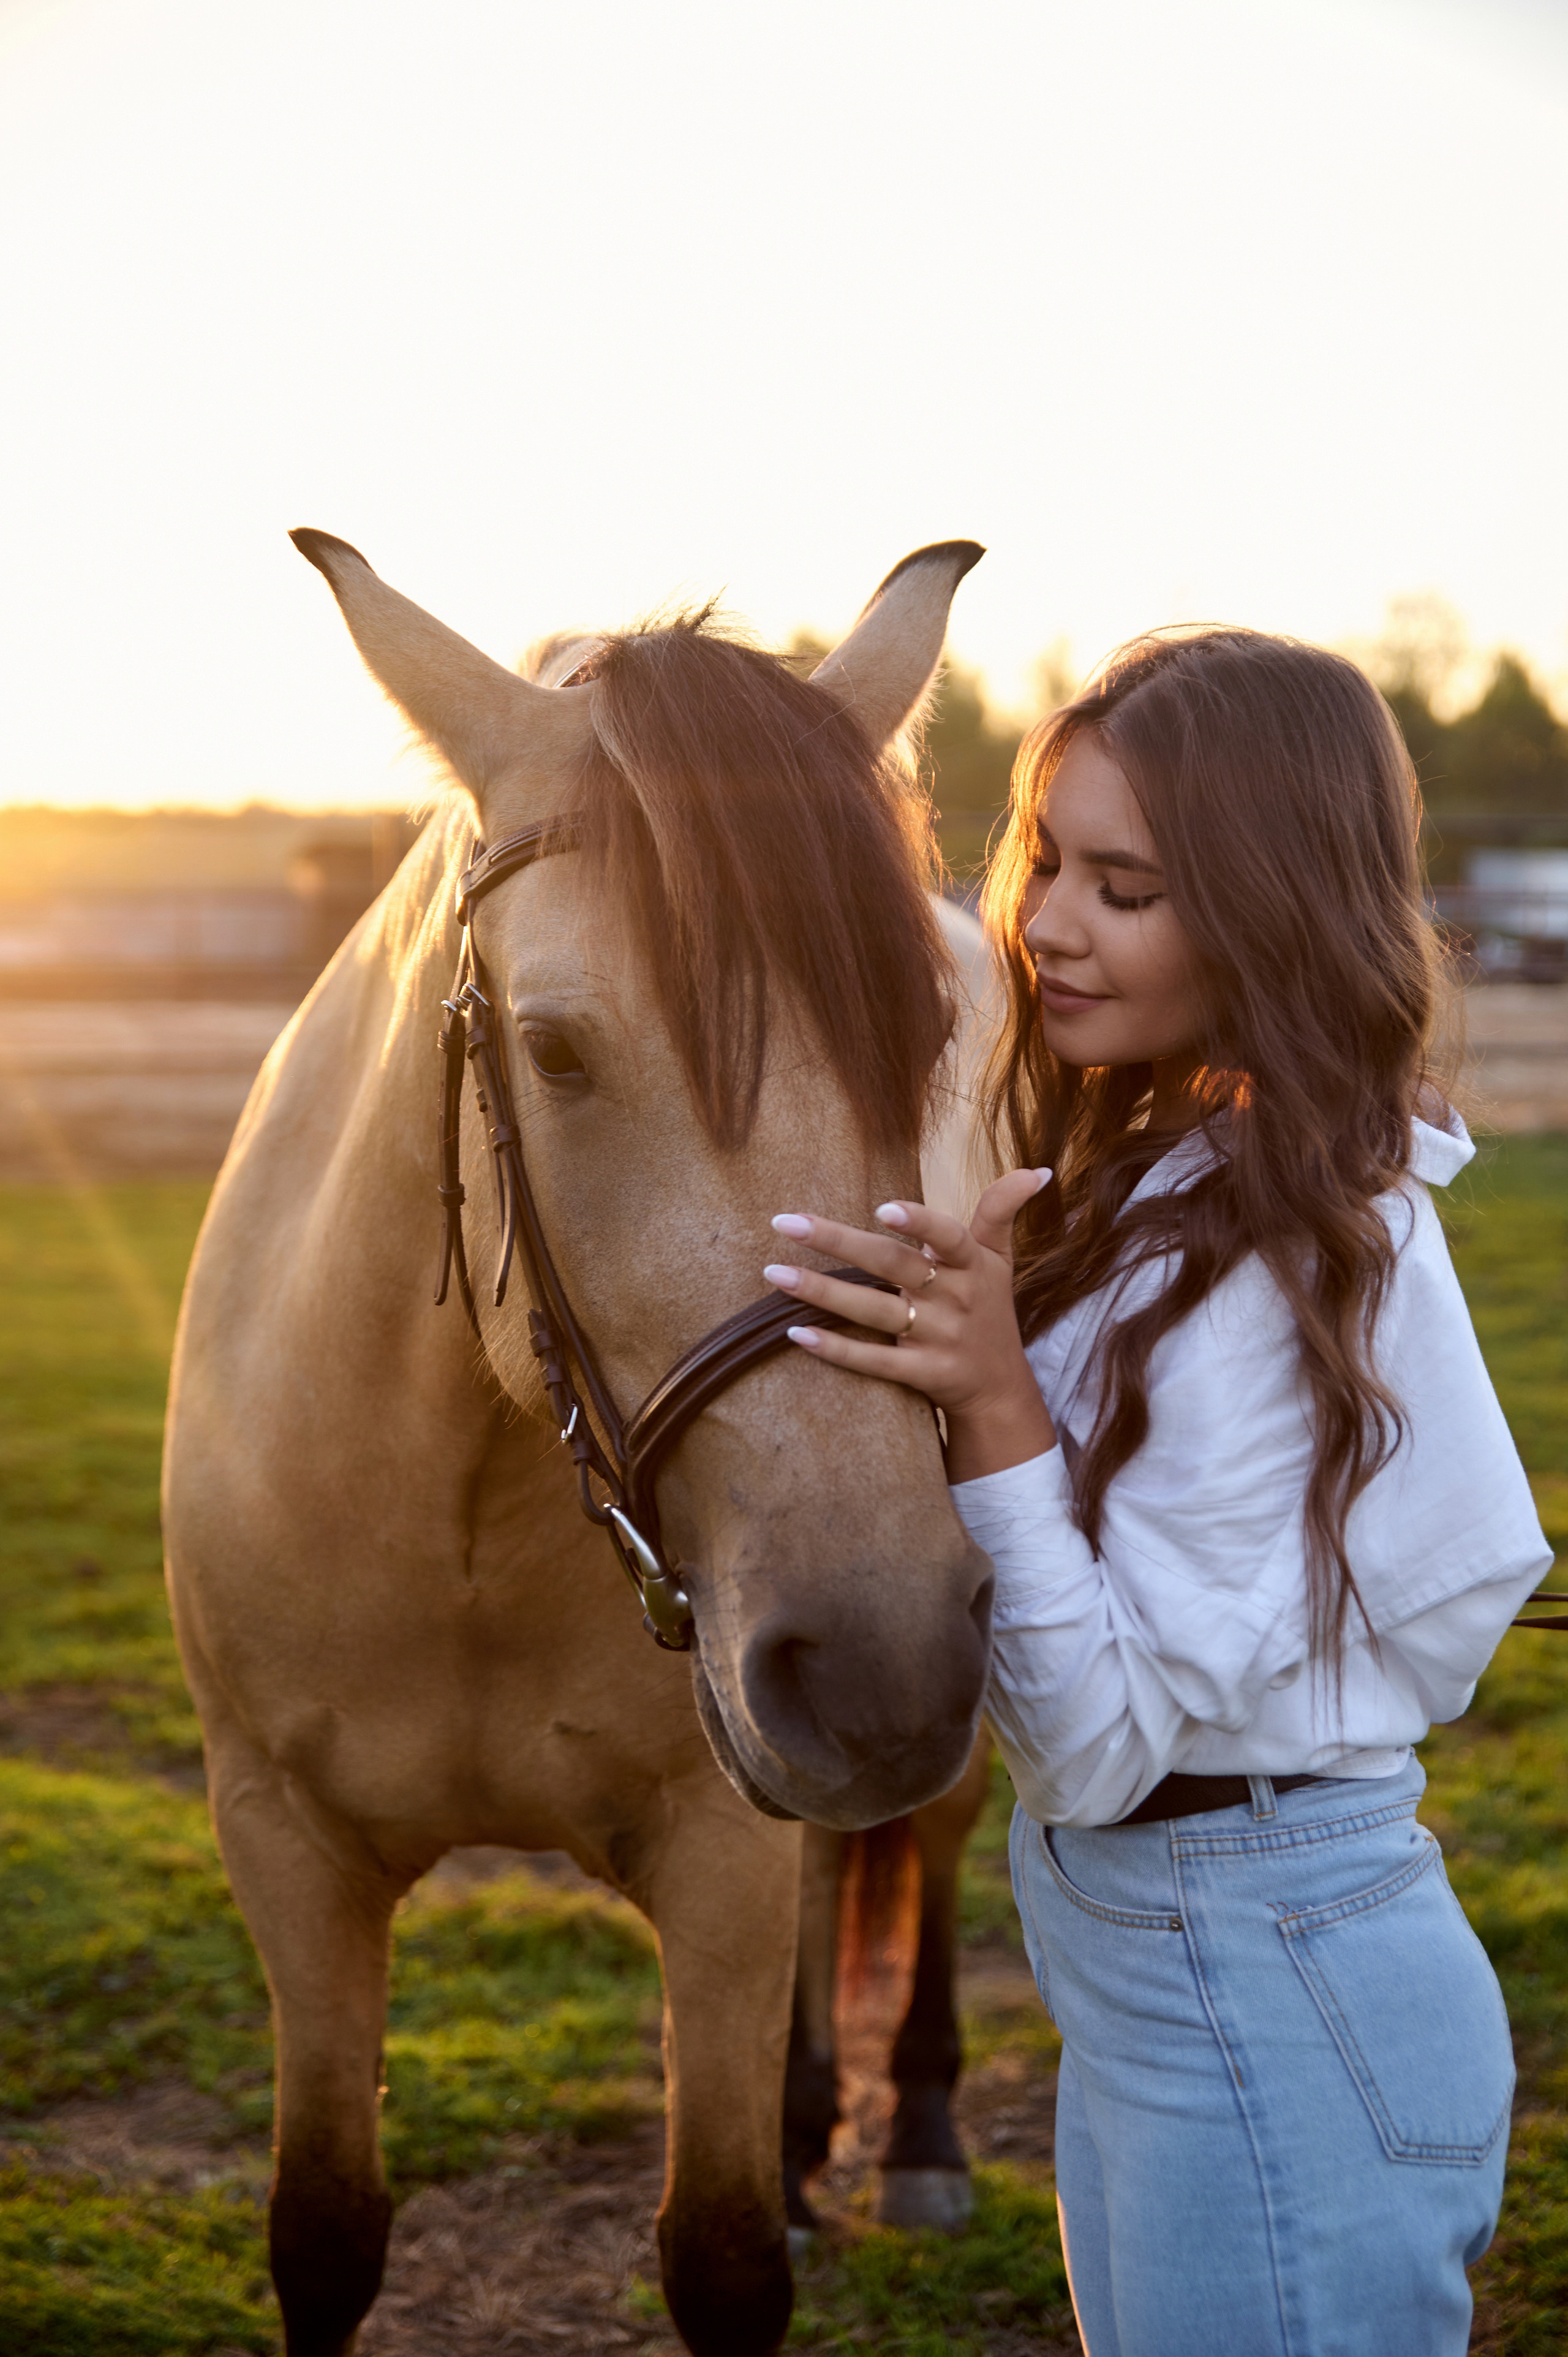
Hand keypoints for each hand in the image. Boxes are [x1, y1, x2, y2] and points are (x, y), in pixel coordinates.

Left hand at [763, 1168, 1057, 1483]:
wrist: (1001, 1391)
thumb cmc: (990, 1311)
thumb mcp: (1002, 1260)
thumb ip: (1003, 1211)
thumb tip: (1037, 1169)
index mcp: (973, 1265)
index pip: (949, 1237)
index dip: (919, 1224)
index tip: (882, 1209)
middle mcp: (955, 1299)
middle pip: (893, 1266)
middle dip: (838, 1242)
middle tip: (785, 1222)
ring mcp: (937, 1339)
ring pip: (874, 1312)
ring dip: (821, 1293)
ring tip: (774, 1274)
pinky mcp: (921, 1375)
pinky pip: (874, 1362)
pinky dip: (836, 1350)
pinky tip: (796, 1334)